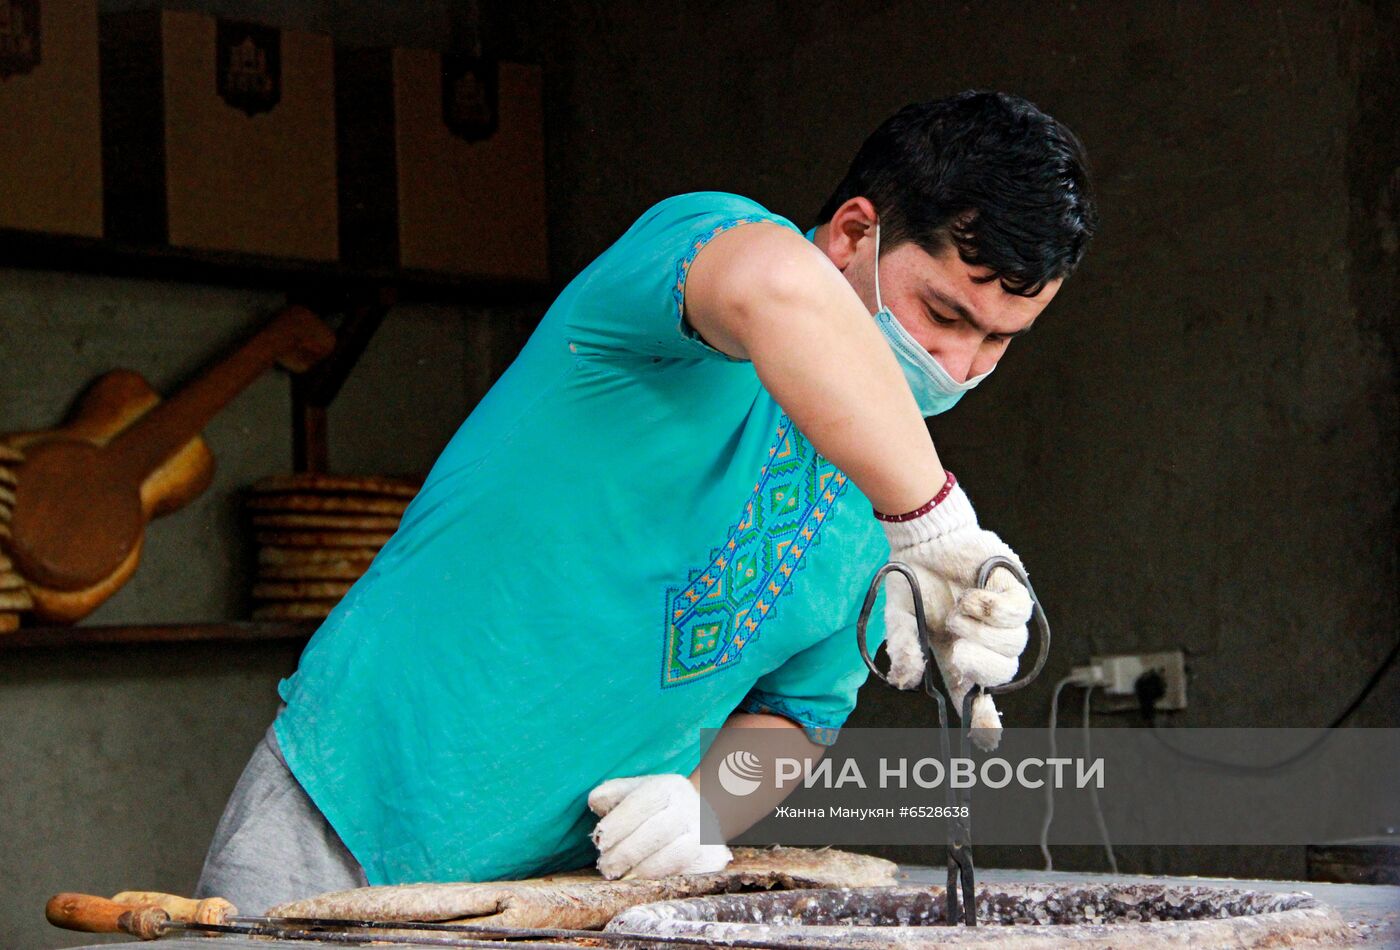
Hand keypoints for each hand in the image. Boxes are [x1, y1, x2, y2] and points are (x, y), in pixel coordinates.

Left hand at [587, 774, 732, 879]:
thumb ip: (612, 794)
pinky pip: (687, 873)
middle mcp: (691, 807)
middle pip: (658, 830)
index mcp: (669, 787)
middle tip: (606, 866)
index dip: (618, 824)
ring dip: (644, 869)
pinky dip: (661, 880)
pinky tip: (642, 883)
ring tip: (622, 876)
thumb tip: (595, 802)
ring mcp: (705, 834)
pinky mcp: (713, 859)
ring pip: (676, 854)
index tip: (600, 841)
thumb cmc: (655, 808)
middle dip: (626, 852)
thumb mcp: (634, 792)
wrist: (700, 818)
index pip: (641, 803)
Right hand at [879, 480, 1031, 734]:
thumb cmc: (913, 579)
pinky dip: (991, 608)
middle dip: (980, 666)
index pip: (977, 699)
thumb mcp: (900, 618)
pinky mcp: (1016, 593)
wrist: (925, 538)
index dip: (984, 724)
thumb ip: (904, 649)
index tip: (988, 743)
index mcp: (957, 658)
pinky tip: (972, 596)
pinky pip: (1017, 615)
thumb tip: (905, 682)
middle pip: (1001, 676)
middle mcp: (984, 644)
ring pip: (1013, 646)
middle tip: (958, 650)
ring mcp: (1003, 621)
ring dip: (980, 630)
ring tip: (958, 610)